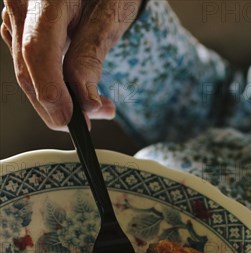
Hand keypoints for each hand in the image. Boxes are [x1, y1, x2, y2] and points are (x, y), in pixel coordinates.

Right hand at [1, 0, 141, 128]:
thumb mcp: (111, 15)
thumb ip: (92, 56)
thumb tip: (87, 103)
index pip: (36, 51)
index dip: (52, 93)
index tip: (72, 120)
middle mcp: (21, 5)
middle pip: (27, 71)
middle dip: (59, 106)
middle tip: (94, 118)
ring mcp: (17, 18)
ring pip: (27, 75)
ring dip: (59, 101)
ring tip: (98, 107)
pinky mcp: (21, 29)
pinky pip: (31, 68)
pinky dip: (55, 87)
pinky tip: (80, 92)